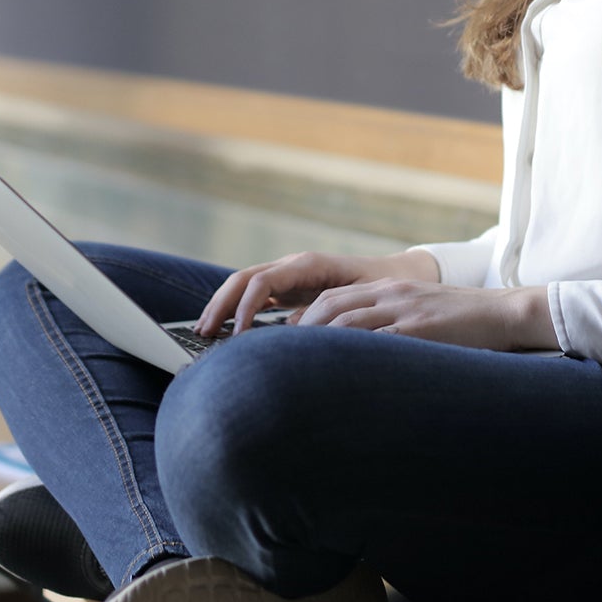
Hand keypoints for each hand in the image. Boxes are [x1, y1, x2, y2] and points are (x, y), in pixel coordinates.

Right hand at [197, 249, 439, 335]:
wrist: (399, 276)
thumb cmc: (384, 286)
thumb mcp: (360, 299)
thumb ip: (331, 314)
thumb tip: (297, 337)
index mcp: (309, 265)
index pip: (264, 280)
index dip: (245, 306)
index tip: (236, 335)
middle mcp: (294, 267)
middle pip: (244, 279)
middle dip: (221, 304)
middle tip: (202, 333)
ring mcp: (290, 276)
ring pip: (245, 286)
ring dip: (223, 306)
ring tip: (203, 333)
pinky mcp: (291, 289)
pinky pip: (256, 296)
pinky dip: (238, 311)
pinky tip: (226, 333)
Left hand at [292, 277, 537, 352]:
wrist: (505, 312)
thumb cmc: (464, 323)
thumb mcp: (420, 314)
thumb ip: (389, 326)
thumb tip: (357, 357)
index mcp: (387, 289)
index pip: (332, 299)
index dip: (302, 322)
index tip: (281, 346)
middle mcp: (390, 294)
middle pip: (330, 307)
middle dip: (299, 333)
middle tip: (276, 360)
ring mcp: (405, 310)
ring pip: (347, 323)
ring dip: (317, 347)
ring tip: (295, 372)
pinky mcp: (421, 329)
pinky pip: (379, 342)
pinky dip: (353, 358)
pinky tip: (336, 377)